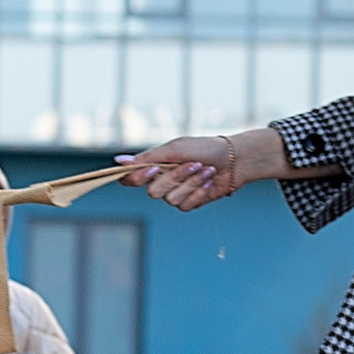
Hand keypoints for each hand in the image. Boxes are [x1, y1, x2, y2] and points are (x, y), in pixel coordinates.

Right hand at [117, 135, 244, 211]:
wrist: (234, 159)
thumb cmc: (204, 148)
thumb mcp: (175, 149)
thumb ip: (147, 157)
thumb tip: (119, 161)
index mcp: (154, 166)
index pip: (131, 179)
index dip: (137, 178)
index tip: (152, 170)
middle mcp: (161, 181)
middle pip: (153, 192)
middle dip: (175, 177)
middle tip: (193, 164)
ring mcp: (175, 193)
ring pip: (170, 199)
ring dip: (191, 183)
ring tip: (205, 170)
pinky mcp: (189, 202)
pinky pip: (185, 205)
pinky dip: (198, 192)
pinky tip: (209, 181)